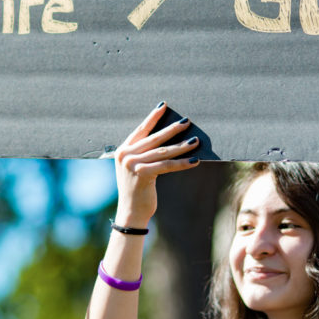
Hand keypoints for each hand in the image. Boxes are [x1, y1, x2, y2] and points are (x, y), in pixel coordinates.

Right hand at [113, 102, 199, 227]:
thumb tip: (168, 138)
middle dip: (173, 129)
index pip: (141, 129)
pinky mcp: (142, 174)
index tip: (164, 106)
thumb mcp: (136, 168)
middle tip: (187, 121)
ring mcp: (132, 164)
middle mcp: (125, 155)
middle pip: (155, 138)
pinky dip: (182, 163)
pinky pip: (167, 165)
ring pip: (163, 151)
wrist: (130, 212)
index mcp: (122, 150)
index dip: (153, 117)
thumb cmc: (137, 189)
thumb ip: (144, 153)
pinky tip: (195, 160)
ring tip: (196, 141)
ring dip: (182, 146)